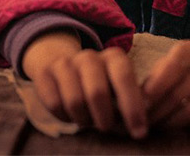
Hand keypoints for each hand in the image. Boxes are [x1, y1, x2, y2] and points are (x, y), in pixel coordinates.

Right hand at [21, 30, 147, 138]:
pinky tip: (70, 114)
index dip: (133, 106)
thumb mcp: (120, 90)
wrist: (61, 68)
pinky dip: (64, 116)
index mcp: (114, 58)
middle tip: (107, 128)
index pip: (125, 77)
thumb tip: (144, 122)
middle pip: (97, 92)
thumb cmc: (102, 88)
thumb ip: (134, 101)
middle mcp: (90, 57)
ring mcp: (65, 63)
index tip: (139, 132)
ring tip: (88, 120)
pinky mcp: (44, 74)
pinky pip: (55, 104)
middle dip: (104, 118)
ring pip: (75, 101)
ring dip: (84, 119)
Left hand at [142, 40, 189, 128]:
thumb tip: (135, 101)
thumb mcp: (178, 61)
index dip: (155, 87)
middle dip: (157, 112)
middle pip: (178, 95)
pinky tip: (179, 129)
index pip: (172, 67)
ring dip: (170, 124)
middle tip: (142, 123)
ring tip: (157, 128)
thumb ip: (158, 76)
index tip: (140, 104)